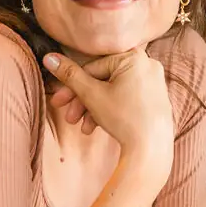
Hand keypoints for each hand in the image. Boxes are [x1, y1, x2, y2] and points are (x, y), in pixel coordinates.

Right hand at [42, 48, 173, 166]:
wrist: (152, 149)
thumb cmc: (124, 118)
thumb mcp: (91, 95)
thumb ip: (69, 75)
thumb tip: (49, 57)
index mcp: (133, 57)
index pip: (92, 69)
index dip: (72, 87)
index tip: (58, 101)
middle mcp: (147, 65)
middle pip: (103, 80)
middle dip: (83, 101)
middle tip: (69, 117)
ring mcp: (154, 83)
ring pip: (114, 92)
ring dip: (94, 109)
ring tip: (84, 128)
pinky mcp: (156, 100)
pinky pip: (127, 99)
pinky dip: (111, 111)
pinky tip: (98, 128)